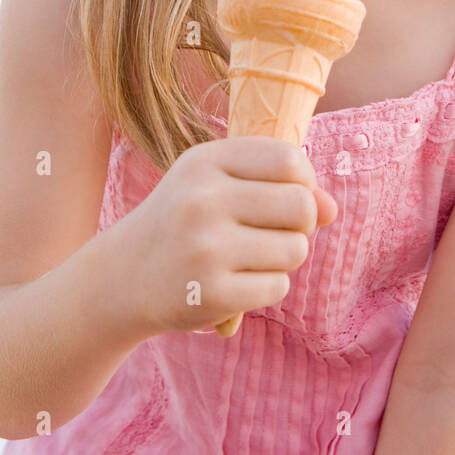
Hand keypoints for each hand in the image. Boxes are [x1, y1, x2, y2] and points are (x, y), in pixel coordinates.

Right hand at [108, 136, 335, 335]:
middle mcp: (203, 200)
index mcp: (205, 161)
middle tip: (271, 233)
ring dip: (285, 258)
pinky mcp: (211, 295)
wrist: (122, 276)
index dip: (304, 181)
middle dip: (300, 223)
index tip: (286, 196)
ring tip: (250, 258)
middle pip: (301, 205)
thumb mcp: (218, 185)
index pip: (290, 159)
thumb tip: (332, 209)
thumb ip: (279, 186)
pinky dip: (267, 288)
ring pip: (296, 249)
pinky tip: (236, 284)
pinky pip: (278, 287)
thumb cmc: (184, 220)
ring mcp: (205, 249)